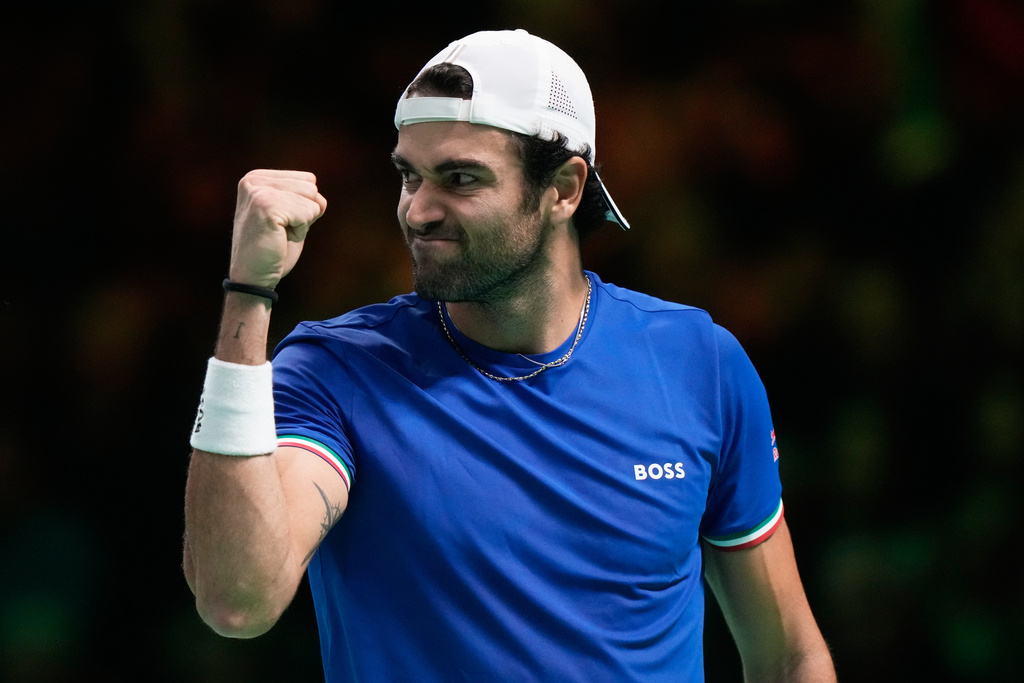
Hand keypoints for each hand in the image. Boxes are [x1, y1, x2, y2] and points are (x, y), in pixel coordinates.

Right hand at [228, 170, 327, 287]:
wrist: (253, 277)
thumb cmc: (273, 249)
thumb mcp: (291, 216)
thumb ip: (306, 199)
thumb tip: (321, 199)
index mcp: (257, 178)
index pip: (308, 180)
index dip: (303, 207)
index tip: (281, 222)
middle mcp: (253, 180)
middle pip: (311, 188)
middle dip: (304, 214)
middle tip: (280, 232)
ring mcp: (258, 192)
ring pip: (312, 201)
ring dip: (302, 224)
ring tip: (279, 235)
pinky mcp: (266, 206)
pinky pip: (308, 213)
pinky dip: (300, 231)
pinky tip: (280, 239)